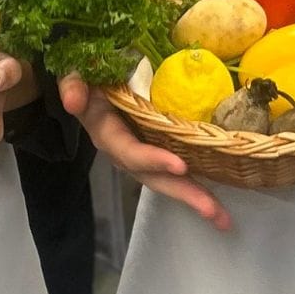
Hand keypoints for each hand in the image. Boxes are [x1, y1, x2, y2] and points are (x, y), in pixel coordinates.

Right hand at [59, 74, 229, 230]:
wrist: (89, 81)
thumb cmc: (86, 75)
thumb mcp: (74, 75)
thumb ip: (72, 84)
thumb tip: (73, 100)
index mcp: (106, 133)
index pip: (129, 151)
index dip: (152, 159)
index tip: (179, 165)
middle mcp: (124, 151)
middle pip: (154, 178)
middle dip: (184, 194)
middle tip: (214, 212)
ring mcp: (142, 154)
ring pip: (168, 180)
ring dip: (195, 197)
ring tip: (222, 218)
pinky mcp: (156, 149)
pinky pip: (175, 171)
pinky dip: (197, 184)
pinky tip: (219, 197)